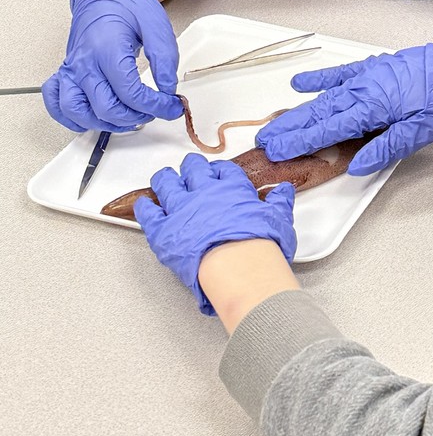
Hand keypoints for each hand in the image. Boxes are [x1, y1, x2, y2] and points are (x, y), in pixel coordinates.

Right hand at [42, 0, 182, 131]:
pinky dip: (72, 118)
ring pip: (78, 112)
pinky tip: (94, 117)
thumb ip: (165, 59)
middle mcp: (84, 62)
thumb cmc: (128, 4)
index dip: (156, 106)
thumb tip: (168, 89)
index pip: (130, 93)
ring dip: (106, 123)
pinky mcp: (66, 72)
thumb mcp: (157, 25)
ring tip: (129, 117)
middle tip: (156, 111)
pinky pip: (56, 104)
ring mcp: (71, 68)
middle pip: (106, 107)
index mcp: (107, 48)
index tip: (172, 106)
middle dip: (136, 116)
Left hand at [134, 153, 297, 315]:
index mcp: (231, 189)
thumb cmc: (259, 246)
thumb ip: (280, 202)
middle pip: (193, 169)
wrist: (239, 268)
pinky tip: (144, 204)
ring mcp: (181, 210)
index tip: (218, 172)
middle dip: (191, 167)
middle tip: (190, 168)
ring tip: (164, 178)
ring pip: (167, 184)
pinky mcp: (163, 230)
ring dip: (165, 179)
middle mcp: (204, 193)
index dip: (220, 170)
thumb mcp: (279, 219)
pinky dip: (145, 207)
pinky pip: (148, 213)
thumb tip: (284, 191)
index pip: (224, 170)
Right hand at [255, 32, 432, 173]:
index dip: (300, 142)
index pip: (327, 129)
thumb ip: (386, 148)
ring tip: (276, 123)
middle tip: (265, 141)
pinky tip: (301, 84)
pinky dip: (320, 79)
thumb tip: (356, 165)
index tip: (277, 150)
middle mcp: (362, 90)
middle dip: (290, 129)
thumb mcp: (420, 132)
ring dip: (299, 111)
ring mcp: (365, 76)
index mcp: (372, 108)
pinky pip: (340, 74)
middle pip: (318, 113)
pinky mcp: (373, 67)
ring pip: (325, 97)